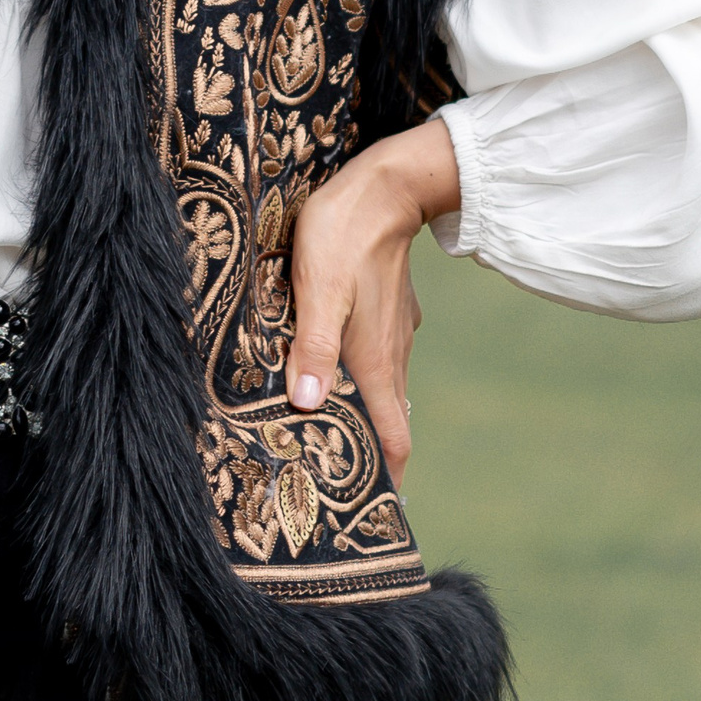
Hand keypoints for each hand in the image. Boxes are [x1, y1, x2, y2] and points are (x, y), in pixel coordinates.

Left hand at [285, 120, 461, 488]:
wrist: (386, 184)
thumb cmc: (344, 234)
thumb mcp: (319, 287)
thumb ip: (313, 346)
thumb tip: (306, 405)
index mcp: (375, 360)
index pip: (393, 439)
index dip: (389, 480)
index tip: (378, 516)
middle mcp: (391, 353)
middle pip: (389, 421)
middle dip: (371, 457)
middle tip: (345, 487)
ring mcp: (394, 330)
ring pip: (385, 389)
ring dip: (367, 417)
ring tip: (338, 438)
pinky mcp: (391, 308)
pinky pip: (381, 357)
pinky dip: (365, 379)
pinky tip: (340, 372)